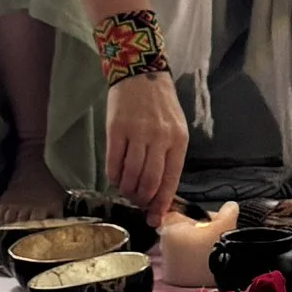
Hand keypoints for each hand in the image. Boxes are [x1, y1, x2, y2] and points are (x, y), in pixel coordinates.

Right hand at [105, 71, 189, 223]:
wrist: (140, 72)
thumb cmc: (160, 104)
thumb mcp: (175, 128)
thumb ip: (169, 157)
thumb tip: (160, 191)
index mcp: (178, 140)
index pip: (170, 180)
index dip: (162, 204)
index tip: (155, 219)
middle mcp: (159, 138)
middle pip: (149, 182)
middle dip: (142, 200)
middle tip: (138, 203)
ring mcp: (136, 134)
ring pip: (131, 175)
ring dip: (127, 190)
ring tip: (127, 191)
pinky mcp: (115, 130)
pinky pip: (114, 163)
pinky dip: (114, 176)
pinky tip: (115, 178)